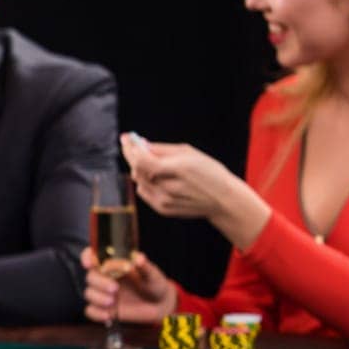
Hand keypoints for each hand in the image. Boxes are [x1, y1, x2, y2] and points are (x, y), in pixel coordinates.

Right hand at [81, 247, 176, 323]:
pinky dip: (96, 314)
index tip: (89, 263)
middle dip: (99, 283)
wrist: (159, 305)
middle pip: (90, 277)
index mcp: (113, 264)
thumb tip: (138, 258)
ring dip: (98, 298)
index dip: (87, 257)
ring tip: (112, 302)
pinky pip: (90, 311)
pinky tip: (108, 316)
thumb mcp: (153, 275)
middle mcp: (105, 277)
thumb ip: (145, 267)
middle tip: (115, 288)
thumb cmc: (154, 285)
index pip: (93, 256)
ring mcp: (103, 294)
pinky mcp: (104, 309)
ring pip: (89, 293)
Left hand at [120, 134, 270, 248]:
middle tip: (134, 146)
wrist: (224, 200)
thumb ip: (162, 149)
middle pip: (137, 170)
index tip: (125, 138)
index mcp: (179, 169)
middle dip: (133, 156)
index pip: (142, 160)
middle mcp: (170, 187)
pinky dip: (146, 182)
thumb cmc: (208, 171)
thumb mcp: (190, 153)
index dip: (130, 148)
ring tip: (156, 164)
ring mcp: (165, 201)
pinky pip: (143, 191)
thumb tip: (140, 144)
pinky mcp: (163, 209)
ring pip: (138, 180)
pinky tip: (159, 178)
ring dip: (141, 170)